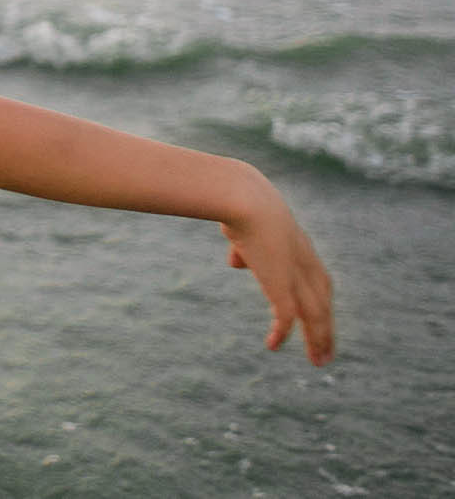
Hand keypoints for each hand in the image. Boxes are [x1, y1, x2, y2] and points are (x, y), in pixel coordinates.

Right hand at [220, 178, 334, 365]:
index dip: (320, 302)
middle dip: (326, 330)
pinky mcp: (281, 285)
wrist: (245, 200)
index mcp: (300, 248)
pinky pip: (287, 317)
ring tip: (318, 362)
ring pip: (315, 316)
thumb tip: (237, 262)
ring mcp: (296, 276)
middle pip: (324, 304)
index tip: (320, 322)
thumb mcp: (244, 229)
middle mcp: (306, 264)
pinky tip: (272, 346)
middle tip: (326, 355)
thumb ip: (244, 247)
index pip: (320, 282)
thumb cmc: (239, 203)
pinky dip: (281, 333)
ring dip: (318, 340)